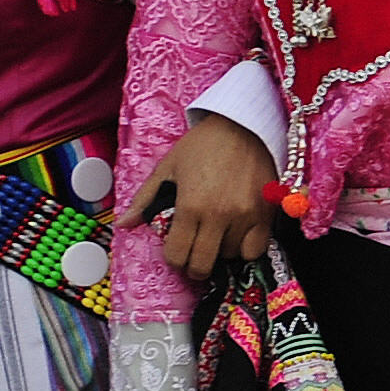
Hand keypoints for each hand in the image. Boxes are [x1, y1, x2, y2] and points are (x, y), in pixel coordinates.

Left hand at [142, 109, 277, 276]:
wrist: (243, 125)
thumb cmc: (202, 144)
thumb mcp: (168, 167)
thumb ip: (146, 199)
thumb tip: (123, 224)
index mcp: (190, 205)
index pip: (177, 254)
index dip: (173, 258)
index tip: (175, 252)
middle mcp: (219, 216)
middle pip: (202, 264)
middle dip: (193, 265)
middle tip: (192, 256)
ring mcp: (245, 217)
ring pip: (230, 257)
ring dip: (220, 252)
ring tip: (215, 238)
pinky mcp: (266, 214)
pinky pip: (255, 249)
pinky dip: (245, 249)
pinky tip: (238, 237)